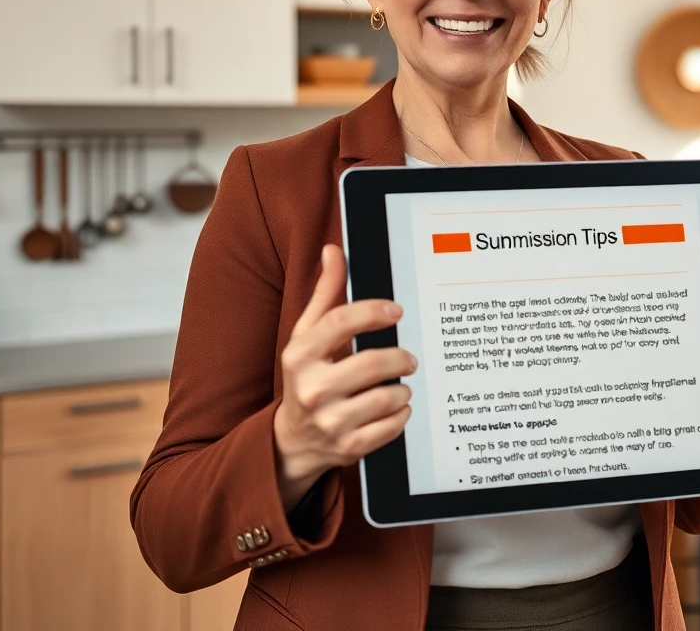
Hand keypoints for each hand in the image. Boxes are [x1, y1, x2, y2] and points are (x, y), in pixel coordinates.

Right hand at [272, 244, 416, 510]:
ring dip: (403, 387)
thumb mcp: (306, 335)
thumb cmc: (304, 377)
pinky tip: (396, 407)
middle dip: (400, 357)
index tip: (395, 311)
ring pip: (388, 396)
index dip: (374, 312)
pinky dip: (402, 414)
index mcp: (300, 355)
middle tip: (408, 357)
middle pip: (373, 362)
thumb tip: (333, 251)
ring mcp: (329, 421)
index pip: (341, 322)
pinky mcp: (348, 447)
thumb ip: (325, 293)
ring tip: (399, 384)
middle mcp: (311, 388)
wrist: (291, 440)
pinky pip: (392, 426)